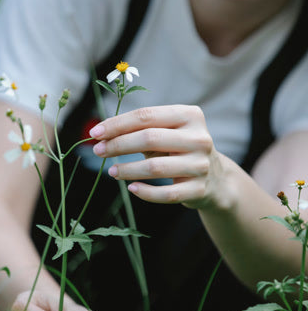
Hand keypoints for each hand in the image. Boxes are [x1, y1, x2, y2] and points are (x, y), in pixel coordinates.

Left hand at [90, 105, 227, 209]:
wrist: (215, 178)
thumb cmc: (179, 150)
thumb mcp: (165, 134)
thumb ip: (138, 131)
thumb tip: (101, 135)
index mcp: (189, 115)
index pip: (146, 116)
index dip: (117, 124)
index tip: (95, 133)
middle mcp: (199, 138)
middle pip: (149, 138)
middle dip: (118, 144)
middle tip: (98, 151)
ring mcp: (201, 165)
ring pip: (156, 168)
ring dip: (128, 170)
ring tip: (112, 171)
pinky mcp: (199, 190)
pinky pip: (166, 194)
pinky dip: (145, 192)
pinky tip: (132, 189)